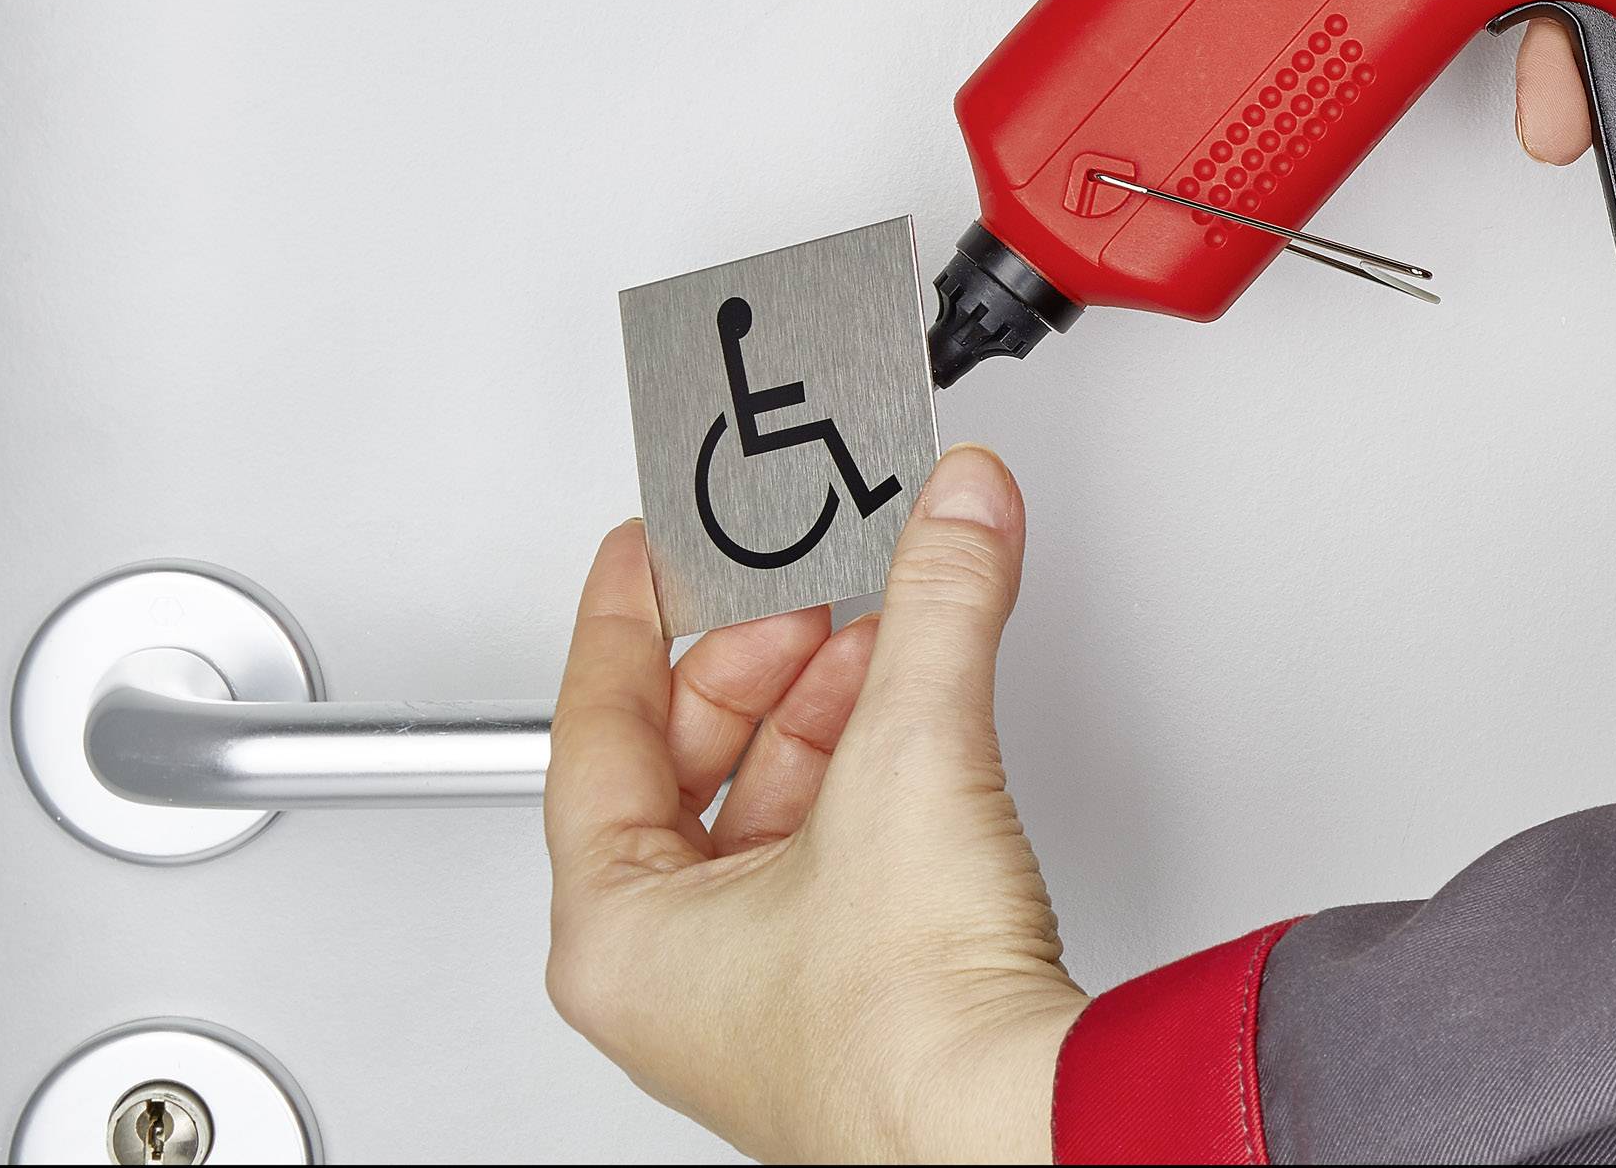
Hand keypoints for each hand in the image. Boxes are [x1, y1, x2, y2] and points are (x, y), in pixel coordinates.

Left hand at [544, 445, 1083, 1163]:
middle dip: (760, 665)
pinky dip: (872, 775)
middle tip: (809, 595)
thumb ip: (935, 606)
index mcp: (618, 934)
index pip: (594, 732)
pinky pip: (833, 852)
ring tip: (889, 640)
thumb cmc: (907, 1037)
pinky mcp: (852, 1000)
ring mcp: (763, 995)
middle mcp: (675, 976)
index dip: (624, 622)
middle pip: (686, 766)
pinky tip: (921, 725)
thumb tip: (954, 510)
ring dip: (830, 712)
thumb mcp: (908, 760)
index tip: (644, 557)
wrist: (1022, 1133)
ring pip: (768, 810)